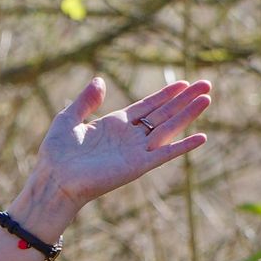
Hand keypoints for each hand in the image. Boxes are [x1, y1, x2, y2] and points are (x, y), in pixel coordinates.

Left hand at [16, 77, 212, 229]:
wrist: (54, 181)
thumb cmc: (56, 154)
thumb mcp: (67, 120)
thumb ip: (85, 101)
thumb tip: (99, 80)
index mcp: (114, 124)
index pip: (147, 106)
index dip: (165, 94)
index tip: (183, 83)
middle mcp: (129, 137)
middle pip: (163, 113)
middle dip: (184, 99)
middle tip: (206, 84)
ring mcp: (135, 151)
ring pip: (168, 128)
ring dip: (188, 114)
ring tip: (207, 99)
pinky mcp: (137, 166)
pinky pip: (165, 153)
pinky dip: (183, 146)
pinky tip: (202, 137)